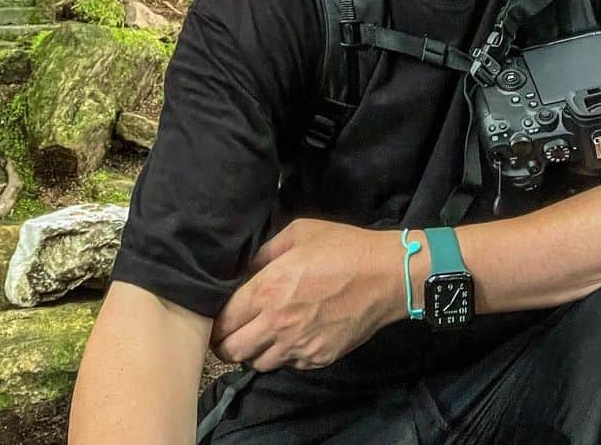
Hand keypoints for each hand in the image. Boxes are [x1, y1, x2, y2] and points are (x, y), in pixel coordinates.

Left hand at [209, 218, 401, 371]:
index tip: (216, 318)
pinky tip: (286, 339)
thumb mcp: (297, 234)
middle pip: (233, 350)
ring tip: (256, 337)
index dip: (215, 322)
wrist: (385, 276)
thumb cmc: (341, 248)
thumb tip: (246, 268)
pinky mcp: (319, 358)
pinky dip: (281, 356)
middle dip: (225, 344)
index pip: (225, 320)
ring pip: (258, 363)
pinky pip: (288, 365)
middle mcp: (277, 324)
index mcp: (267, 291)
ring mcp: (299, 346)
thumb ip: (265, 253)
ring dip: (252, 352)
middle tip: (228, 334)